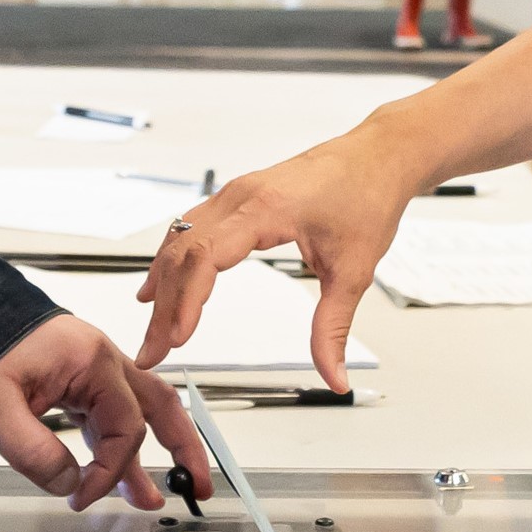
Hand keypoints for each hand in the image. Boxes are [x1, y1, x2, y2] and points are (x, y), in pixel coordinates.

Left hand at [0, 315, 212, 509]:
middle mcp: (102, 360)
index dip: (110, 472)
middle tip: (197, 487)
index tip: (83, 498)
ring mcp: (91, 367)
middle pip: (160, 407)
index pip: (124, 429)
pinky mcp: (76, 377)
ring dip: (148, 455)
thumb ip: (34, 452)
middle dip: (183, 449)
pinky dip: (115, 445)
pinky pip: (108, 414)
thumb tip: (69, 485)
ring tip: (154, 496)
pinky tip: (114, 472)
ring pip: (136, 413)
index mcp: (92, 362)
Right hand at [133, 127, 426, 388]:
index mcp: (266, 208)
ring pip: (180, 239)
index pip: (207, 256)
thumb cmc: (368, 195)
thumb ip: (334, 328)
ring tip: (152, 329)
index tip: (177, 336)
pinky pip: (190, 227)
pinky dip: (171, 259)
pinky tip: (159, 283)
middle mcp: (242, 196)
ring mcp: (236, 194)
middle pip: (182, 252)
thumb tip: (333, 375)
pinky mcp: (238, 197)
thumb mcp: (355, 272)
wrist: (379, 155)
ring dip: (162, 284)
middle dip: (163, 306)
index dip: (187, 299)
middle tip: (153, 350)